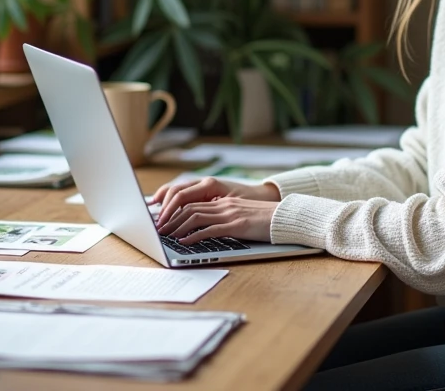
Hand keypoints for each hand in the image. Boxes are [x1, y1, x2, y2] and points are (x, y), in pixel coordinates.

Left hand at [157, 196, 280, 244]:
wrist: (286, 218)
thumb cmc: (266, 220)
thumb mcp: (242, 216)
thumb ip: (225, 218)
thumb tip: (207, 229)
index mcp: (224, 201)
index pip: (192, 202)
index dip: (174, 210)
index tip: (163, 219)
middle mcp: (224, 205)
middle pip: (189, 207)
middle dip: (170, 218)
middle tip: (157, 229)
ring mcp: (230, 214)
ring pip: (195, 216)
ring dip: (177, 227)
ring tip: (165, 236)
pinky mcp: (236, 225)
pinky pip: (209, 230)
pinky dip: (193, 236)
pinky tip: (184, 243)